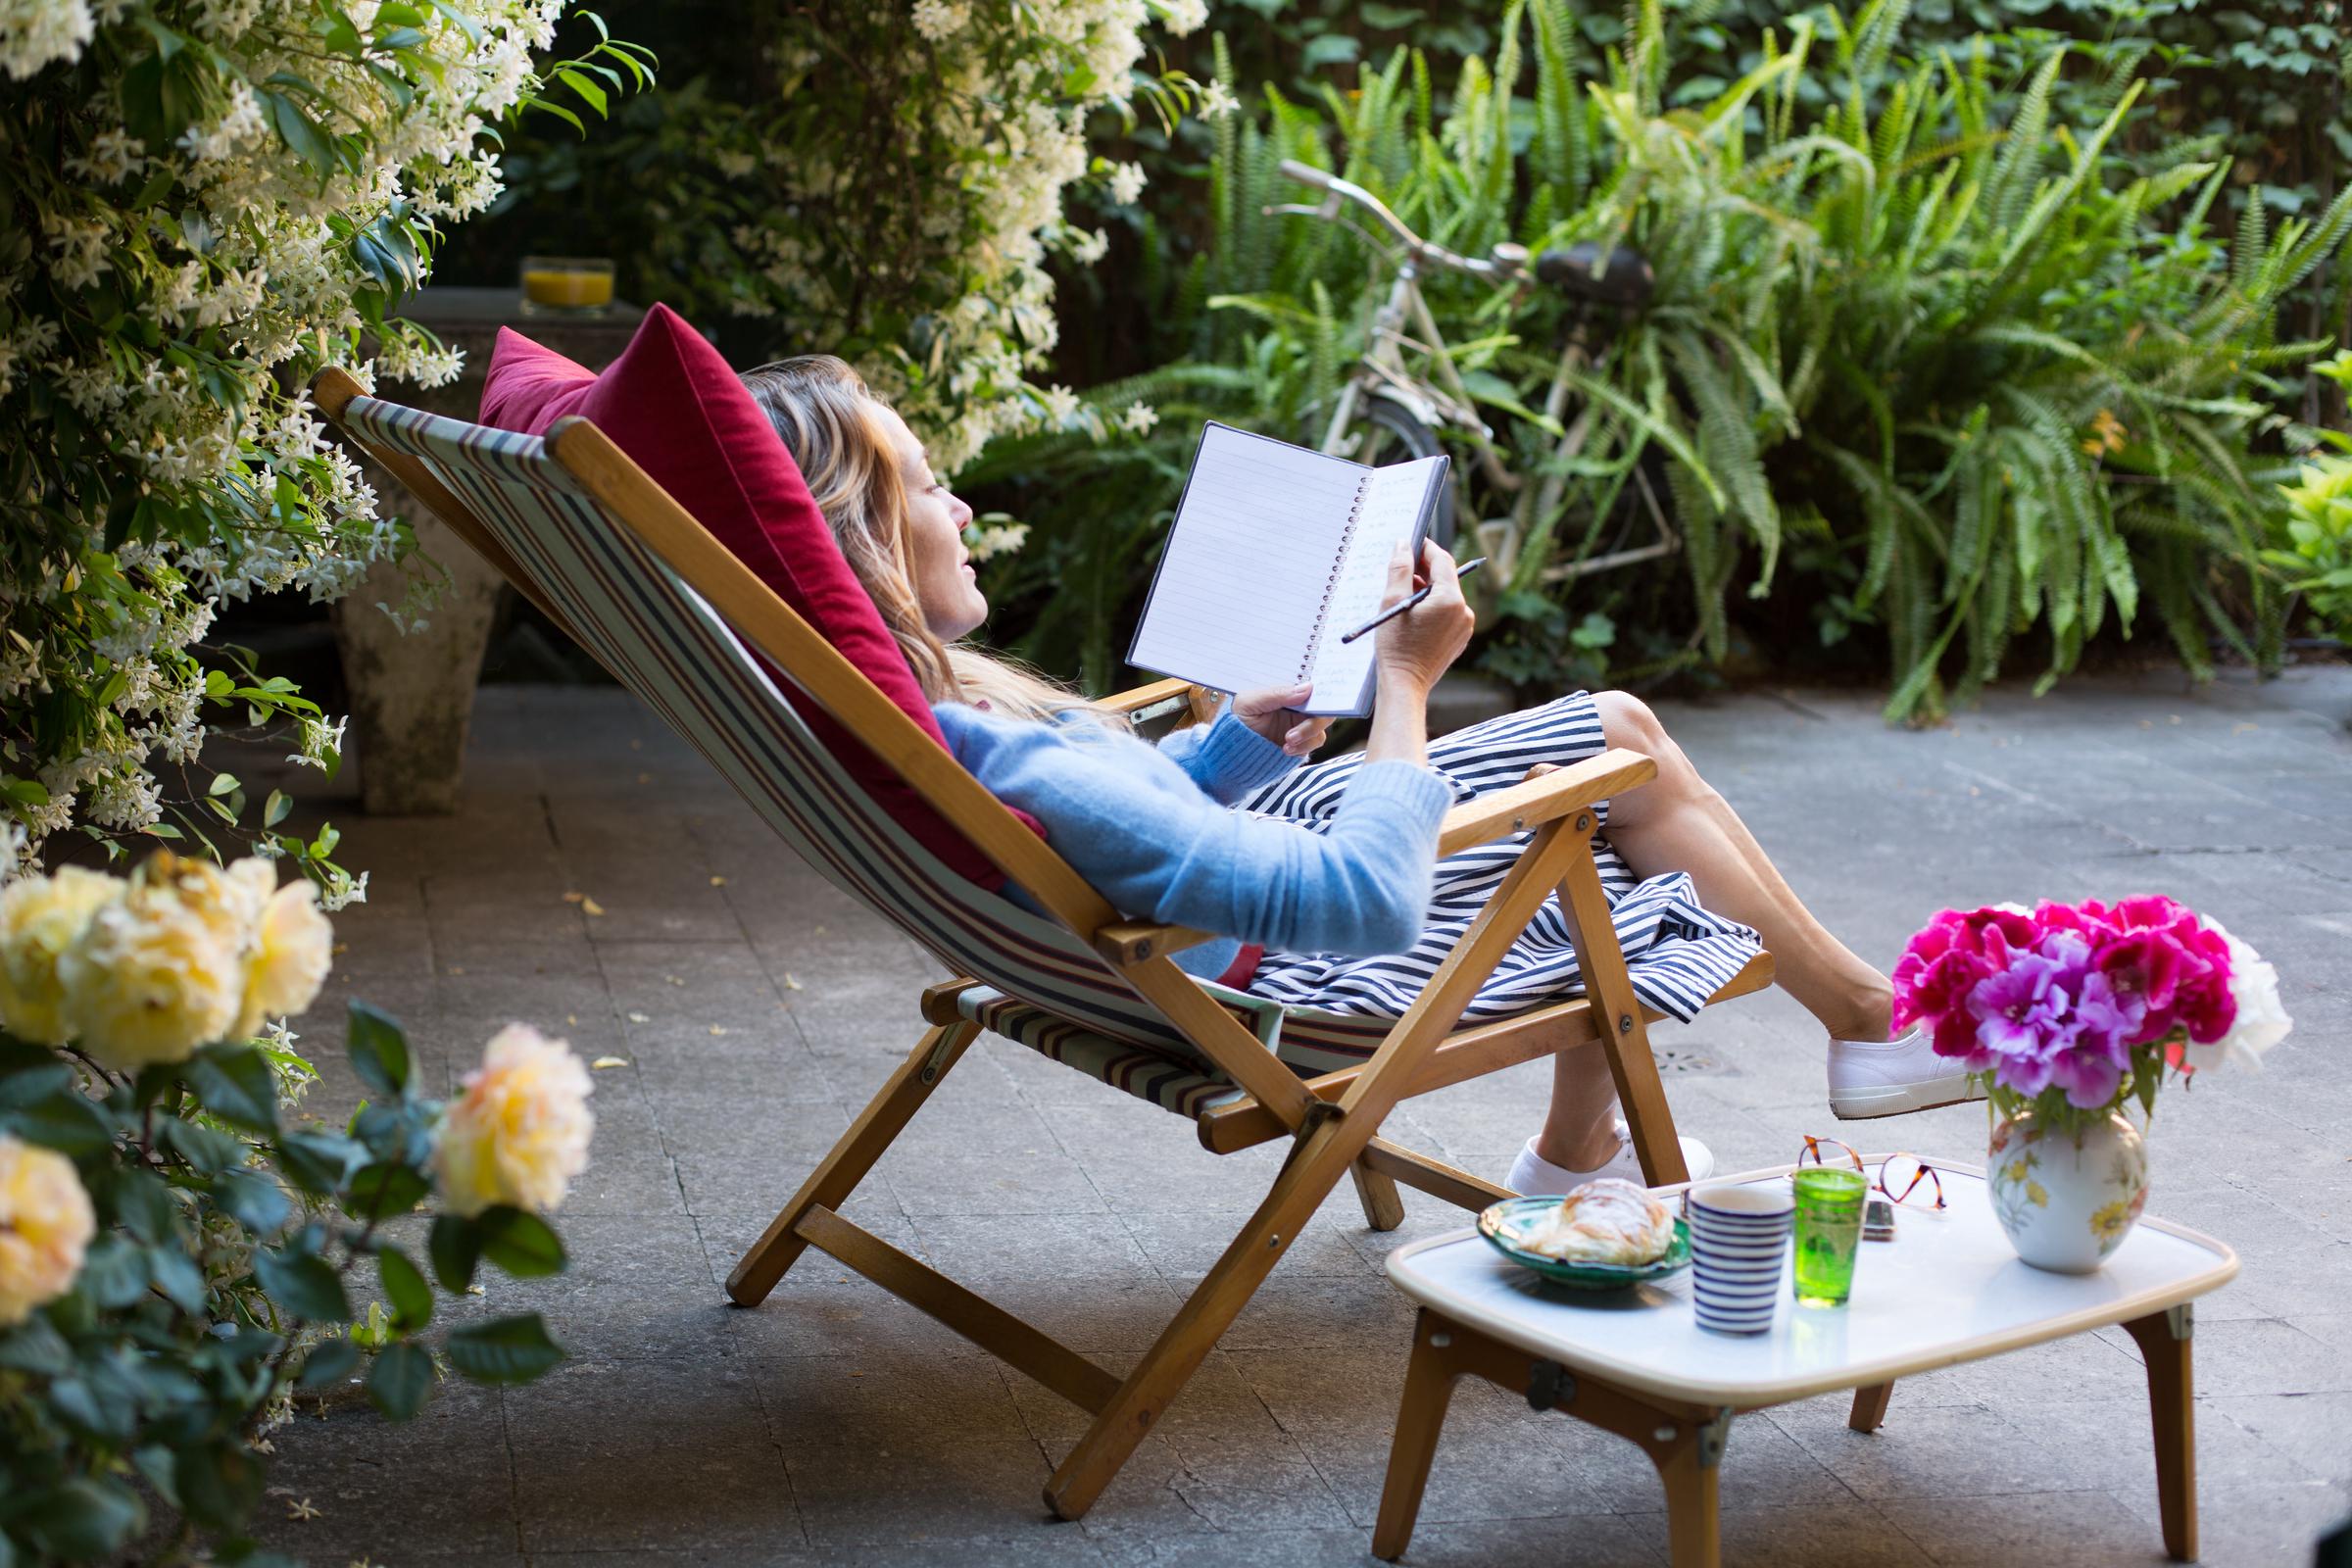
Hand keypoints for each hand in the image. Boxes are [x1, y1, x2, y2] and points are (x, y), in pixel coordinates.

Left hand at [1233, 683, 1332, 757]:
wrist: (1228, 749)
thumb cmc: (1235, 719)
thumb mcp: (1249, 702)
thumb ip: (1278, 694)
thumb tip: (1308, 688)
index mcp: (1287, 692)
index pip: (1313, 688)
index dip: (1323, 692)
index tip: (1318, 700)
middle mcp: (1298, 708)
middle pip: (1323, 711)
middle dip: (1313, 723)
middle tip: (1292, 735)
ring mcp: (1301, 726)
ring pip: (1320, 730)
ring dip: (1307, 738)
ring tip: (1286, 743)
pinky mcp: (1301, 743)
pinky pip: (1313, 744)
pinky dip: (1302, 748)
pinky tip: (1285, 749)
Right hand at [1374, 539, 1474, 695]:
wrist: (1405, 686)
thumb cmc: (1396, 647)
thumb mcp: (1393, 602)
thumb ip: (1400, 568)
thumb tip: (1404, 544)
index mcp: (1450, 599)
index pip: (1442, 560)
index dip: (1425, 547)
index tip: (1410, 542)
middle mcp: (1464, 611)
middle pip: (1445, 578)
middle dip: (1424, 570)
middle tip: (1401, 566)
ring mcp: (1464, 626)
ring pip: (1446, 596)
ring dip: (1426, 589)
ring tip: (1401, 593)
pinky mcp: (1459, 638)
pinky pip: (1447, 613)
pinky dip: (1431, 607)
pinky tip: (1411, 613)